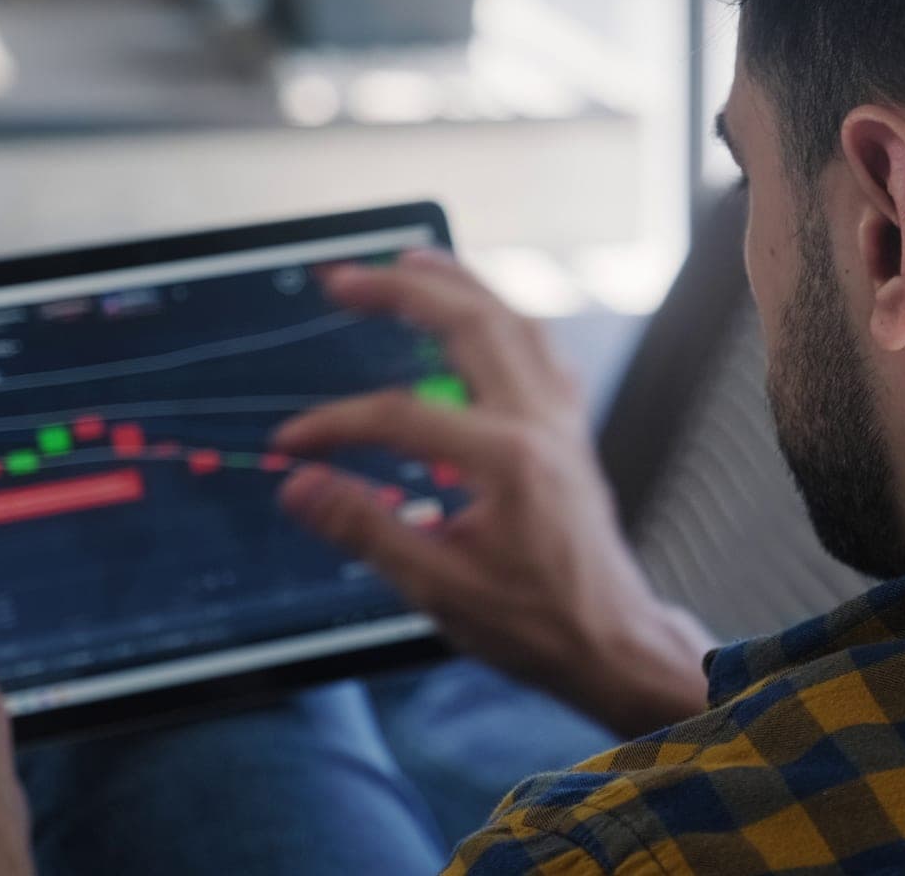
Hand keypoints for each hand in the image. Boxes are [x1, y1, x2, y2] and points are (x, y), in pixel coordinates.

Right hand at [274, 251, 713, 736]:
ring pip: (514, 321)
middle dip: (403, 291)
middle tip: (346, 278)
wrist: (611, 643)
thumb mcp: (438, 588)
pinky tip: (481, 316)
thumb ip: (366, 528)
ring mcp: (562, 421)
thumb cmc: (536, 623)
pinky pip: (541, 349)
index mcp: (507, 459)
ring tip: (410, 261)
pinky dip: (504, 319)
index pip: (401, 416)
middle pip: (471, 324)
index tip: (293, 441)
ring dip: (460, 285)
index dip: (337, 423)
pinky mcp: (570, 431)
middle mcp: (541, 423)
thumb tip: (300, 485)